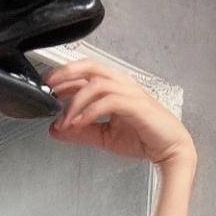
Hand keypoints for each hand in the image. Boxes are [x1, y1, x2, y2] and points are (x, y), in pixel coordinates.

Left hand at [44, 59, 196, 167]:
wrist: (169, 148)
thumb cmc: (143, 137)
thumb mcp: (103, 136)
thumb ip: (80, 131)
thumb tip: (54, 130)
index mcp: (113, 87)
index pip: (85, 73)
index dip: (63, 77)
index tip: (46, 88)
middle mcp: (121, 84)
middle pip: (90, 66)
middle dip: (66, 74)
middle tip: (49, 88)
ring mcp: (130, 93)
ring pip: (96, 84)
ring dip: (76, 102)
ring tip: (65, 121)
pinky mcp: (136, 105)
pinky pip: (109, 101)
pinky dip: (90, 111)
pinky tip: (79, 123)